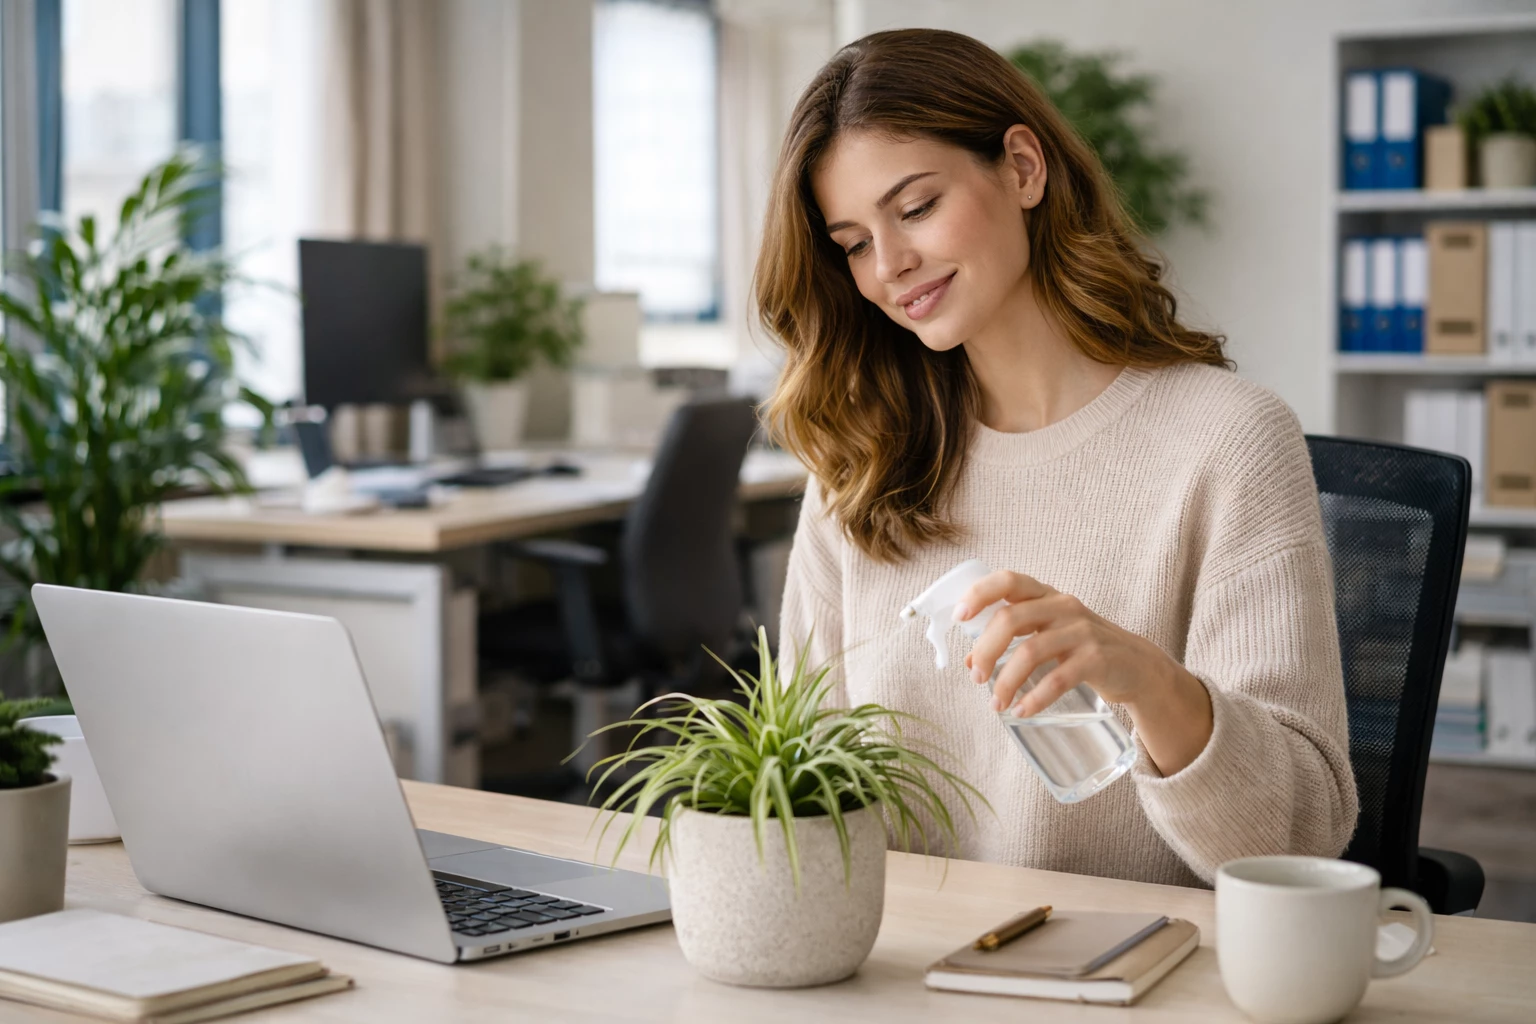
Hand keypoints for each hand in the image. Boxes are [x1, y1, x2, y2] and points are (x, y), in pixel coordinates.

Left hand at [956, 570, 1212, 774]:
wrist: (1138, 666)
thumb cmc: (1083, 648)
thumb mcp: (1047, 635)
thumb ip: (1011, 642)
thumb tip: (971, 662)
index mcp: (1046, 595)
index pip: (1008, 580)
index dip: (979, 594)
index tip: (959, 617)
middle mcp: (1063, 606)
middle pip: (1010, 618)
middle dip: (986, 650)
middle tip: (976, 677)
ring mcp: (1082, 631)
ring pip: (1030, 651)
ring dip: (1006, 681)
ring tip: (996, 704)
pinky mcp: (1097, 659)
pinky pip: (1058, 679)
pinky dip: (1036, 698)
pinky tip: (1022, 711)